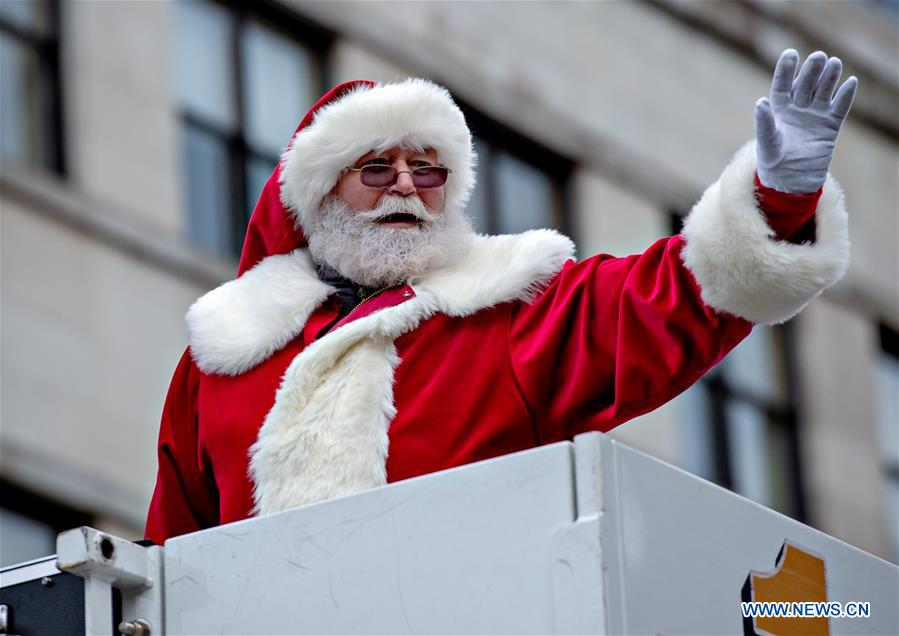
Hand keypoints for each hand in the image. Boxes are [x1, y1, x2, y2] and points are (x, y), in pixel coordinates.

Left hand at [755, 49, 857, 193]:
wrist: (791, 182)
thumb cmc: (773, 162)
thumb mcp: (767, 142)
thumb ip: (764, 123)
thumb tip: (760, 102)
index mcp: (779, 110)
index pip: (782, 85)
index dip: (786, 70)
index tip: (791, 54)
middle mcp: (797, 109)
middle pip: (806, 85)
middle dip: (812, 71)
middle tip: (819, 57)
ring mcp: (815, 117)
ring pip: (824, 92)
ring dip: (829, 78)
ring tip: (834, 63)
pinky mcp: (830, 127)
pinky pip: (839, 108)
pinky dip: (845, 96)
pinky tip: (851, 82)